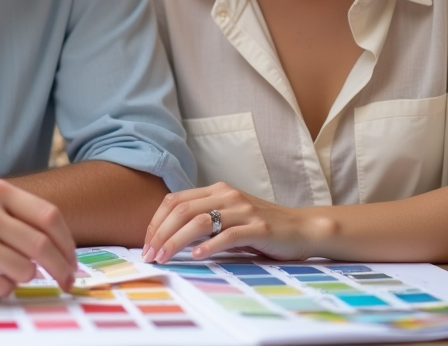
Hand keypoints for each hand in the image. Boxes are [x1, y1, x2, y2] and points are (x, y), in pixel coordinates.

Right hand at [0, 178, 77, 296]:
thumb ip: (21, 214)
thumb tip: (62, 246)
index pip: (49, 217)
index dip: (67, 243)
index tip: (73, 261)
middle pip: (41, 246)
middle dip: (61, 268)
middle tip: (67, 280)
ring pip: (23, 270)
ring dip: (27, 277)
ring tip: (13, 271)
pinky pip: (0, 287)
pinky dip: (5, 288)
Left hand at [141, 182, 330, 262]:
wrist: (301, 228)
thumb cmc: (261, 227)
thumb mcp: (229, 217)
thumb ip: (203, 220)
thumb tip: (168, 237)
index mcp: (217, 190)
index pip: (175, 200)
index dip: (156, 221)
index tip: (147, 243)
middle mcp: (227, 195)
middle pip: (182, 210)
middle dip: (161, 233)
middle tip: (149, 254)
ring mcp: (243, 210)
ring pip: (199, 221)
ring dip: (176, 241)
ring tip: (164, 257)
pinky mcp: (258, 227)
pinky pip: (228, 235)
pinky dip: (209, 246)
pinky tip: (197, 256)